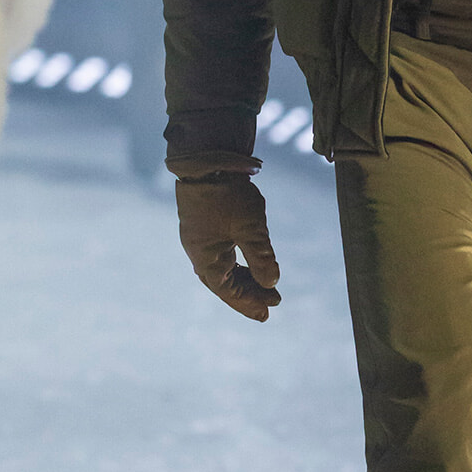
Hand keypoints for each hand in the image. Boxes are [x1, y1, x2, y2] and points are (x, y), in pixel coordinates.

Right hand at [175, 173, 280, 320]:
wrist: (206, 158)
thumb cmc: (227, 194)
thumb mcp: (251, 228)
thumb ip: (261, 258)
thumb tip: (271, 283)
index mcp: (206, 259)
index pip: (229, 291)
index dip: (250, 303)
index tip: (269, 312)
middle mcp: (198, 252)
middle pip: (225, 283)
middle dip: (249, 293)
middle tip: (272, 303)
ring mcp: (199, 238)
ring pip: (223, 268)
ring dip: (244, 277)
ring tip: (266, 284)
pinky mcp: (204, 224)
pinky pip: (221, 253)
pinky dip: (237, 262)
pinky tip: (250, 260)